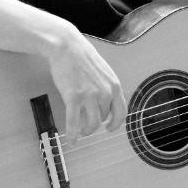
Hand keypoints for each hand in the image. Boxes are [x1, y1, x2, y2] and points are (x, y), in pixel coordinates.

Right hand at [46, 27, 127, 144]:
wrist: (66, 47)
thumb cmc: (83, 57)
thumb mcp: (103, 72)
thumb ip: (107, 88)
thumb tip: (107, 105)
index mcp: (114, 86)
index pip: (121, 113)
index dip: (116, 124)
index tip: (110, 128)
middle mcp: (104, 93)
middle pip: (102, 119)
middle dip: (95, 124)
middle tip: (87, 127)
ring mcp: (89, 96)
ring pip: (91, 124)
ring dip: (86, 131)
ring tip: (81, 132)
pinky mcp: (73, 98)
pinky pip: (74, 123)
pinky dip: (72, 134)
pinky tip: (71, 140)